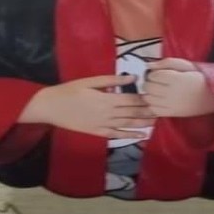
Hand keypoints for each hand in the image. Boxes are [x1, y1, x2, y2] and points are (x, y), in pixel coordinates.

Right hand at [20, 75, 155, 138]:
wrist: (51, 107)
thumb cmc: (70, 90)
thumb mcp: (90, 81)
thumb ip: (111, 80)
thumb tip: (132, 78)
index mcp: (106, 98)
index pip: (131, 99)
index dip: (145, 98)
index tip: (156, 95)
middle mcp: (107, 113)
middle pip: (132, 112)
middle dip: (148, 111)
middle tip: (162, 108)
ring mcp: (103, 125)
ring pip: (127, 124)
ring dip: (143, 123)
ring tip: (156, 120)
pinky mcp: (98, 132)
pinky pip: (117, 135)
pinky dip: (129, 136)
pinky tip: (141, 135)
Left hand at [144, 58, 213, 116]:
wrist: (212, 96)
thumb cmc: (198, 77)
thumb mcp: (185, 65)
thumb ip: (166, 63)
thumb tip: (148, 65)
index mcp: (176, 78)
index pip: (153, 75)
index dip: (152, 74)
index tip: (158, 74)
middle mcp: (171, 92)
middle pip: (148, 87)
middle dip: (149, 83)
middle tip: (156, 82)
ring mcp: (171, 105)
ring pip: (149, 99)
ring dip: (149, 93)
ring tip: (157, 91)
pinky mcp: (172, 114)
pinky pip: (154, 110)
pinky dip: (152, 104)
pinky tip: (158, 100)